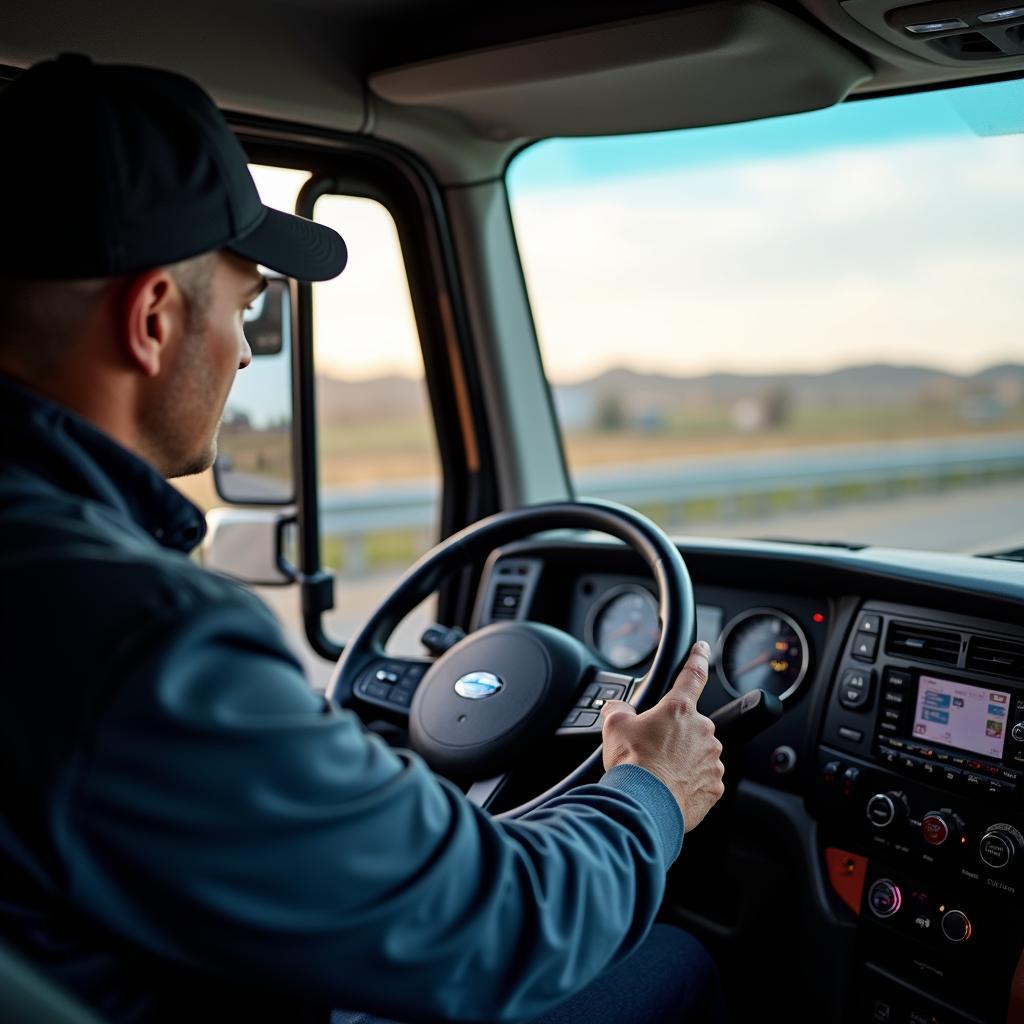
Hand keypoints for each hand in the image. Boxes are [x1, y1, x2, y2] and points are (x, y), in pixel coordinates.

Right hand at [601, 640, 724, 831]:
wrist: (644, 804)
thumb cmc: (632, 764)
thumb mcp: (615, 726)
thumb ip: (618, 709)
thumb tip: (616, 706)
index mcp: (679, 710)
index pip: (693, 675)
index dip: (698, 658)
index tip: (703, 649)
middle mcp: (702, 731)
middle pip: (691, 725)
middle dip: (675, 734)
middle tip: (654, 749)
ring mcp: (712, 759)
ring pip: (698, 753)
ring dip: (683, 759)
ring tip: (660, 773)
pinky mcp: (715, 786)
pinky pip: (703, 779)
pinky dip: (689, 782)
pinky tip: (670, 788)